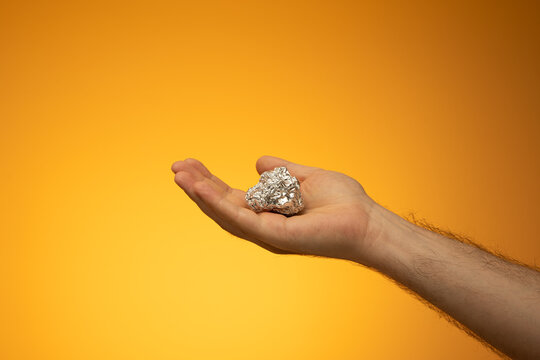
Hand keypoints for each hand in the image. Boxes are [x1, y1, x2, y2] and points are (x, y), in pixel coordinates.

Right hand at [171, 156, 379, 261]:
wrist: (366, 220)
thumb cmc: (342, 203)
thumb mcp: (305, 177)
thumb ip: (281, 170)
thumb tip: (258, 162)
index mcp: (269, 212)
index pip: (231, 196)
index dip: (209, 181)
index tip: (190, 162)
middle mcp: (263, 224)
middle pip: (223, 205)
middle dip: (198, 186)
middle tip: (176, 167)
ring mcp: (267, 232)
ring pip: (225, 214)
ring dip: (201, 195)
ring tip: (180, 175)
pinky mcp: (275, 236)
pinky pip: (242, 219)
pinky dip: (219, 204)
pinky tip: (202, 188)